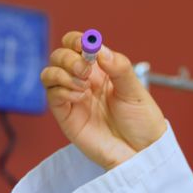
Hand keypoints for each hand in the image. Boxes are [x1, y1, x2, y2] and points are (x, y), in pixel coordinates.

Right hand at [40, 31, 165, 170]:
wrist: (142, 152)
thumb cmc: (142, 121)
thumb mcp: (136, 91)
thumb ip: (120, 68)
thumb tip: (101, 49)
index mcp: (103, 70)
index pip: (79, 46)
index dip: (77, 40)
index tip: (84, 44)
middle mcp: (85, 81)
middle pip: (60, 57)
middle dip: (68, 57)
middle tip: (85, 70)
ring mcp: (74, 97)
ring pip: (50, 74)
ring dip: (62, 73)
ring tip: (83, 86)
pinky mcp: (67, 116)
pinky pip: (52, 95)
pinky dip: (61, 90)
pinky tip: (79, 97)